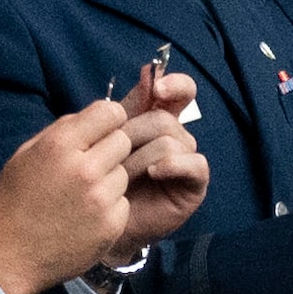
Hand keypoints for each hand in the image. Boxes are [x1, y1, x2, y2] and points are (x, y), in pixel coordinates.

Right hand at [0, 100, 132, 293]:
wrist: (9, 257)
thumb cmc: (14, 202)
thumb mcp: (25, 155)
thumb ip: (60, 131)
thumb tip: (90, 117)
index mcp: (60, 145)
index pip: (109, 111)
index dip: (107, 119)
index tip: (101, 130)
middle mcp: (84, 168)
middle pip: (123, 140)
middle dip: (110, 148)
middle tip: (91, 165)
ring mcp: (101, 198)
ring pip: (124, 173)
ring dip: (110, 179)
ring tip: (83, 196)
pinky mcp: (112, 224)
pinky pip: (123, 203)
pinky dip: (110, 207)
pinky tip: (86, 217)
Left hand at [106, 66, 208, 263]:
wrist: (97, 223)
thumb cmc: (99, 181)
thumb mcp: (107, 139)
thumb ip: (127, 106)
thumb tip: (148, 70)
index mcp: (157, 120)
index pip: (179, 91)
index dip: (174, 84)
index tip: (157, 87)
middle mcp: (176, 136)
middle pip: (166, 117)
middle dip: (134, 132)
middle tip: (111, 153)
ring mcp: (186, 160)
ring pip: (174, 139)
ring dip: (143, 155)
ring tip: (121, 175)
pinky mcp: (195, 184)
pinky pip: (195, 163)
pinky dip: (173, 164)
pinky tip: (153, 173)